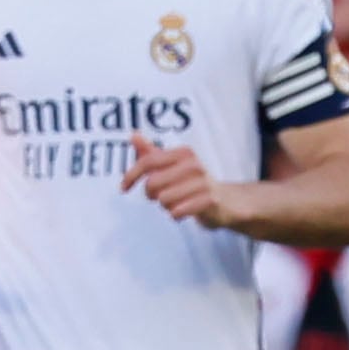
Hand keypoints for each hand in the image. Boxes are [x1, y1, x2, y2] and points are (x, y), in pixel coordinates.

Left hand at [121, 136, 236, 227]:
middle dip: (151, 194)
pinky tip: (184, 210)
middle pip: (152, 183)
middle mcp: (194, 164)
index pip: (148, 161)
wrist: (226, 201)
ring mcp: (204, 182)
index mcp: (184, 153)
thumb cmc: (191, 182)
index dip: (131, 175)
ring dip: (165, 206)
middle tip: (163, 195)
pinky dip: (175, 215)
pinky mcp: (210, 200)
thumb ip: (151, 152)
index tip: (123, 188)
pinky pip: (176, 212)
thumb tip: (133, 135)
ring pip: (163, 199)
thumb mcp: (171, 165)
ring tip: (178, 202)